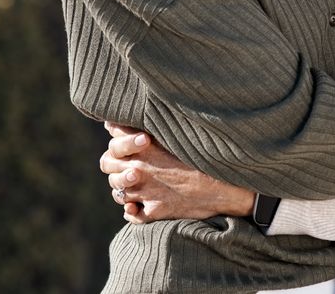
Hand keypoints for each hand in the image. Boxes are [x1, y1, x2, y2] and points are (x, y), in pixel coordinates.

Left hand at [99, 123, 254, 223]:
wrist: (226, 186)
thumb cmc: (206, 156)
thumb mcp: (179, 134)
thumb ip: (156, 126)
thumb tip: (133, 120)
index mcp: (146, 144)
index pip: (115, 138)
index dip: (118, 137)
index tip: (126, 138)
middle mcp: (141, 167)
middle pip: (108, 163)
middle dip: (114, 162)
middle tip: (128, 163)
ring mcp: (145, 190)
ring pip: (118, 190)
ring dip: (124, 187)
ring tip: (134, 184)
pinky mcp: (154, 211)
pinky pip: (132, 214)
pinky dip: (132, 210)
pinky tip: (138, 206)